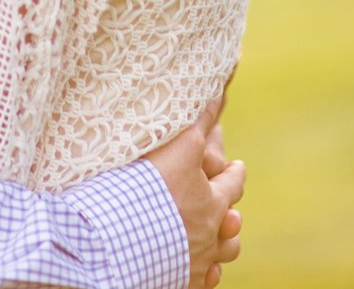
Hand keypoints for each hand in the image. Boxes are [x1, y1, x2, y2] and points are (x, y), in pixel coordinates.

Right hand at [146, 95, 244, 287]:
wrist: (115, 245)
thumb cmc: (146, 191)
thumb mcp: (177, 146)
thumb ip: (201, 117)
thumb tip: (224, 84)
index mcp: (210, 201)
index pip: (232, 181)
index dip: (235, 171)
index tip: (238, 165)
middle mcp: (208, 232)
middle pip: (231, 219)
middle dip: (231, 204)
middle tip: (233, 198)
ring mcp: (195, 260)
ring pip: (224, 250)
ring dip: (225, 240)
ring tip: (223, 235)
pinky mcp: (179, 280)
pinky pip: (203, 279)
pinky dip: (205, 271)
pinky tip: (203, 269)